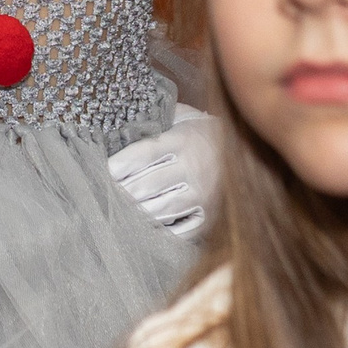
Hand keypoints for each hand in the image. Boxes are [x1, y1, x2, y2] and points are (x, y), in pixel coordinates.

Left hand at [108, 103, 220, 239]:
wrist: (246, 148)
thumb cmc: (201, 131)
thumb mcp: (181, 116)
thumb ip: (154, 118)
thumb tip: (117, 120)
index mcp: (182, 141)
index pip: (143, 154)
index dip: (118, 164)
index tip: (102, 170)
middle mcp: (193, 169)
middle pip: (146, 186)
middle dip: (120, 191)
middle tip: (101, 194)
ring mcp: (203, 196)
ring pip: (159, 210)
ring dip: (134, 213)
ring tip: (116, 212)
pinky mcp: (210, 217)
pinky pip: (180, 231)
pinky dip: (160, 230)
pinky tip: (144, 227)